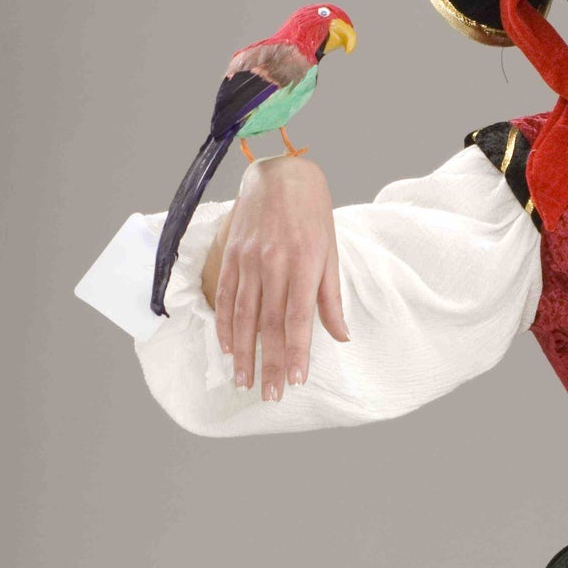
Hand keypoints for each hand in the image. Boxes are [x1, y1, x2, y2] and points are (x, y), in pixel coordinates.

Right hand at [210, 155, 350, 399]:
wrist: (280, 172)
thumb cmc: (312, 213)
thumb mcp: (331, 250)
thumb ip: (331, 297)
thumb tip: (340, 335)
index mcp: (304, 263)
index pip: (298, 318)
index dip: (295, 352)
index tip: (295, 380)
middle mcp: (274, 263)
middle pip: (270, 324)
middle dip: (269, 363)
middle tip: (269, 395)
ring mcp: (249, 259)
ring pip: (244, 314)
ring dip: (243, 353)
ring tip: (244, 381)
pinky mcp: (232, 254)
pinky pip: (227, 296)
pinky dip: (226, 325)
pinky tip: (228, 349)